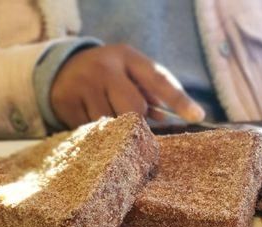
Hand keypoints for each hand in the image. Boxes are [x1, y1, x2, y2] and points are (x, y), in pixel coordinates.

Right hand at [50, 44, 204, 128]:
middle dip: (138, 123)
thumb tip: (169, 120)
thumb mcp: (132, 75)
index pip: (159, 80)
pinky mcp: (65, 101)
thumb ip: (153, 94)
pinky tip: (91, 120)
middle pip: (133, 109)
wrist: (63, 69)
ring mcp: (83, 83)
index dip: (179, 100)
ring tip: (108, 117)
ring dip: (115, 131)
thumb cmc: (112, 76)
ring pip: (111, 125)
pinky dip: (95, 133)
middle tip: (134, 125)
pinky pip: (90, 131)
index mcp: (128, 57)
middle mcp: (105, 67)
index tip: (197, 116)